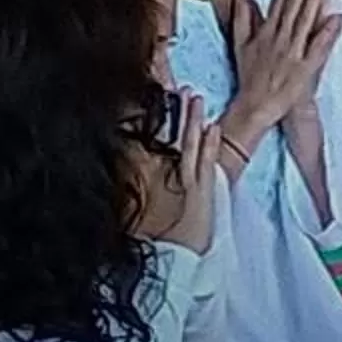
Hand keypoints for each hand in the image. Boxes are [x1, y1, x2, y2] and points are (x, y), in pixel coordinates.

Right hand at [146, 90, 224, 252]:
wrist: (167, 261)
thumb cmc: (157, 233)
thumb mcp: (142, 200)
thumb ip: (135, 175)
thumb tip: (130, 152)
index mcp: (144, 171)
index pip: (149, 132)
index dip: (153, 109)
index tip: (152, 84)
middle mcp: (158, 173)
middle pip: (163, 131)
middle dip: (166, 106)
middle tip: (169, 80)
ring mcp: (180, 181)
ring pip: (184, 142)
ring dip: (189, 118)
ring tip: (192, 95)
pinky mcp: (197, 193)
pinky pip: (202, 164)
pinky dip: (207, 145)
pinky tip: (212, 127)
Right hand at [229, 0, 339, 135]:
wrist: (255, 107)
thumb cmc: (250, 78)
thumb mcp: (241, 46)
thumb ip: (244, 21)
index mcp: (266, 32)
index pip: (280, 0)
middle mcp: (279, 39)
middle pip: (294, 6)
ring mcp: (293, 52)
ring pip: (306, 20)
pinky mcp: (305, 68)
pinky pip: (318, 47)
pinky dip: (327, 32)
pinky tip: (337, 17)